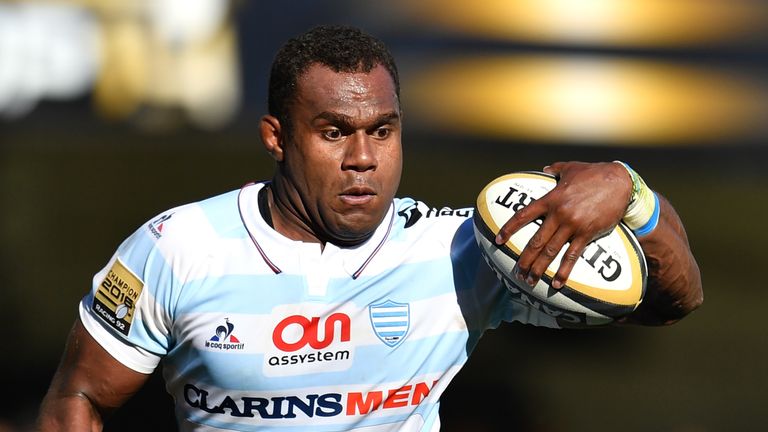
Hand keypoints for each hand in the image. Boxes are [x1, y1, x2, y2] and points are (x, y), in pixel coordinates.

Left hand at [494, 161, 631, 288]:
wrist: (620, 182)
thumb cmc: (594, 173)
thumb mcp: (571, 168)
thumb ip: (555, 169)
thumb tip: (544, 169)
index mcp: (551, 198)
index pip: (523, 215)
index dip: (509, 229)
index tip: (498, 240)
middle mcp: (559, 213)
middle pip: (536, 240)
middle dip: (524, 259)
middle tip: (517, 272)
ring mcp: (573, 225)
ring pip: (551, 251)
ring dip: (539, 268)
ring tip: (530, 281)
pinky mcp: (588, 233)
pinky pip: (573, 256)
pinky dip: (564, 271)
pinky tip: (557, 283)